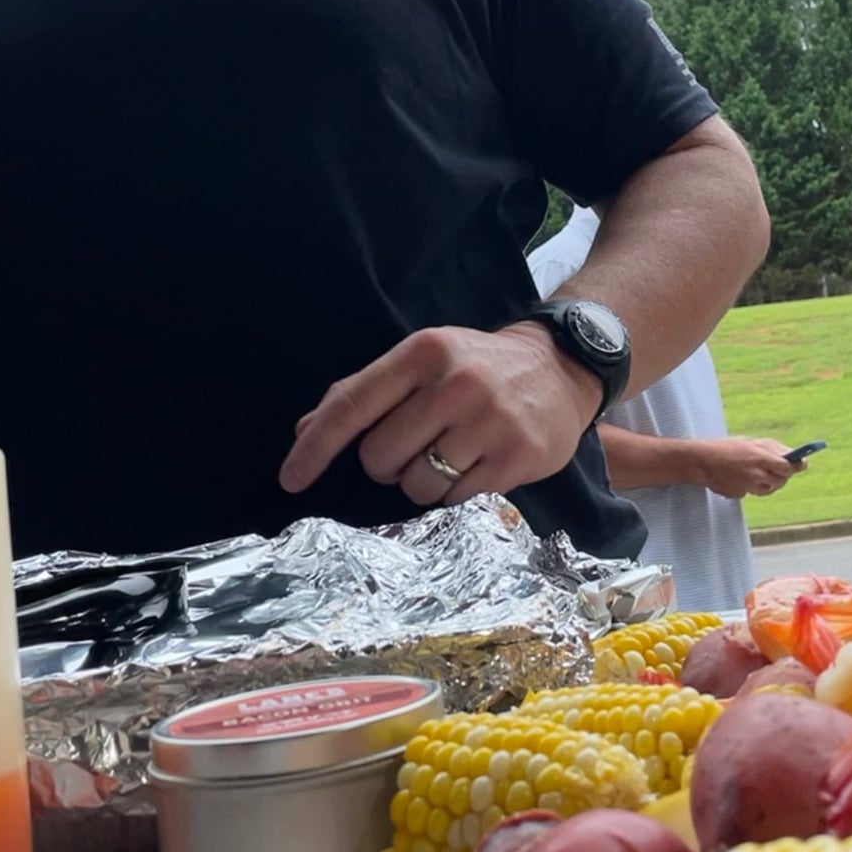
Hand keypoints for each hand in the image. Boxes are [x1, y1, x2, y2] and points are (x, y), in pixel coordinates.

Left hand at [279, 323, 602, 508]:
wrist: (561, 368)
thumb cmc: (476, 367)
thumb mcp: (422, 361)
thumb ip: (365, 392)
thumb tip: (305, 430)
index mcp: (423, 353)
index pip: (352, 406)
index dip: (315, 448)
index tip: (290, 479)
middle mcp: (455, 384)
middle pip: (378, 457)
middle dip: (385, 464)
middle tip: (414, 446)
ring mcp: (489, 422)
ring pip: (416, 485)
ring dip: (421, 482)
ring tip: (449, 455)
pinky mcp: (517, 457)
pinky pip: (456, 499)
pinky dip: (456, 491)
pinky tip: (477, 463)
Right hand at [699, 438, 804, 499]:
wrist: (700, 461)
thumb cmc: (725, 448)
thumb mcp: (750, 442)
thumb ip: (771, 449)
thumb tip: (790, 454)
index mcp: (761, 457)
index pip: (789, 466)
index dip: (797, 466)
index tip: (802, 464)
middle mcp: (757, 473)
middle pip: (782, 480)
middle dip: (782, 475)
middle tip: (775, 468)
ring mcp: (749, 486)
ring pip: (769, 489)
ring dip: (768, 482)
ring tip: (755, 472)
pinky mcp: (741, 494)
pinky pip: (753, 492)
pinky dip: (751, 487)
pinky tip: (740, 478)